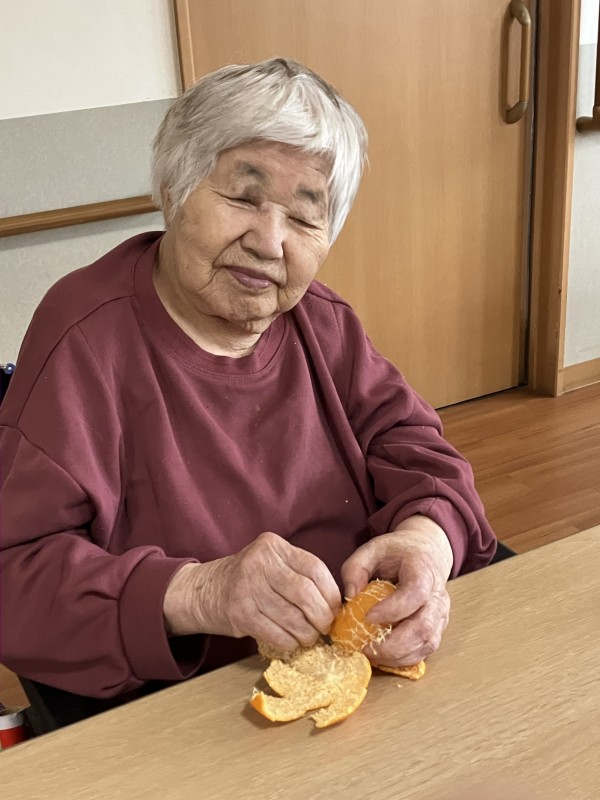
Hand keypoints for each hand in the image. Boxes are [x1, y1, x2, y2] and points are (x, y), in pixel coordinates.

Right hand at [163, 532, 340, 650]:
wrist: (200, 591)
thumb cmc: (245, 579)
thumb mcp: (269, 563)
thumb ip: (297, 573)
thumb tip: (333, 603)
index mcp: (272, 546)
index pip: (314, 568)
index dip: (330, 593)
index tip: (334, 608)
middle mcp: (259, 562)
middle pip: (305, 593)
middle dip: (322, 616)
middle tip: (324, 627)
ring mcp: (247, 588)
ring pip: (293, 617)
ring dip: (307, 633)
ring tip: (308, 636)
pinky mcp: (239, 614)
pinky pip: (276, 634)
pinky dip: (289, 642)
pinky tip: (291, 641)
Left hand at [340, 515, 452, 665]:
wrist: (426, 553)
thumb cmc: (398, 552)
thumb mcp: (372, 549)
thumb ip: (356, 568)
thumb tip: (350, 596)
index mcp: (422, 571)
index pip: (415, 593)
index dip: (393, 609)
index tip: (368, 617)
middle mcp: (437, 595)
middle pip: (424, 627)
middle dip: (393, 644)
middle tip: (366, 647)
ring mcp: (440, 614)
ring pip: (427, 643)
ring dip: (399, 656)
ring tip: (372, 654)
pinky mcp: (437, 628)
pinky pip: (426, 650)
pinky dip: (405, 659)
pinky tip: (384, 656)